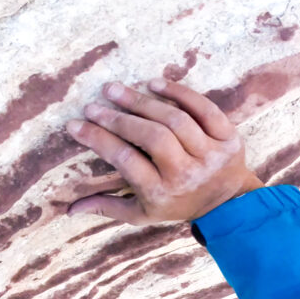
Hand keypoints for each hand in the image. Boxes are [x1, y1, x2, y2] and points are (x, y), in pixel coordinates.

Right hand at [65, 78, 262, 223]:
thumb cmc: (176, 205)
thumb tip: (70, 210)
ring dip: (141, 101)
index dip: (98, 139)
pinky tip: (154, 83)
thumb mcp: (141, 214)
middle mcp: (186, 173)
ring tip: (115, 90)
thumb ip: (107, 207)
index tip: (75, 125)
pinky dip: (179, 93)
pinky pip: (204, 108)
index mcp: (161, 192)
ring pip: (173, 119)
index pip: (125, 160)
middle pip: (149, 136)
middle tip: (93, 105)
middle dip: (116, 118)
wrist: (229, 205)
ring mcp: (210, 153)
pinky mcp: (228, 137)